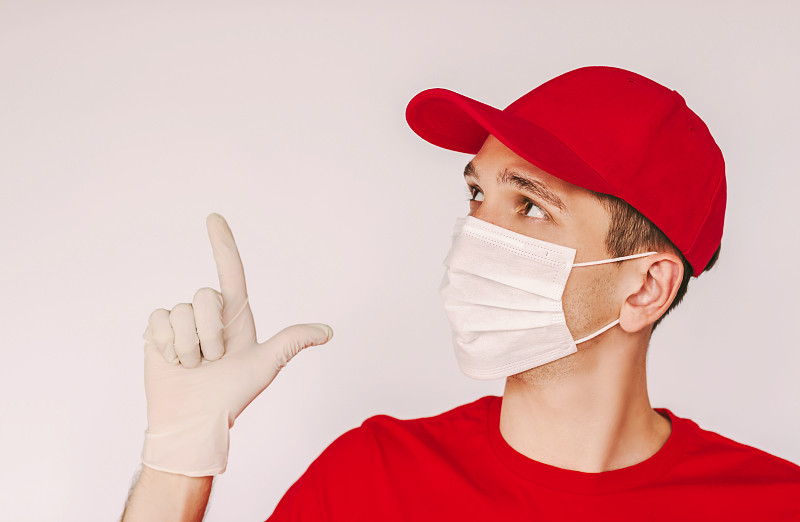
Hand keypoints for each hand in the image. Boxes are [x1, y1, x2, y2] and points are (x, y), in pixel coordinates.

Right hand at [140, 213, 332, 476]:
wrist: (196, 421)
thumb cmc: (232, 395)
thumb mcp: (267, 365)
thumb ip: (292, 341)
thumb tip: (329, 331)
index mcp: (235, 314)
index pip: (230, 270)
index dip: (223, 243)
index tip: (214, 217)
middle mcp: (208, 312)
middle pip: (205, 296)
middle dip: (210, 333)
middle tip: (214, 360)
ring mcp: (181, 321)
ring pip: (180, 311)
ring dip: (189, 346)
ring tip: (195, 365)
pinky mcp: (157, 331)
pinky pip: (158, 321)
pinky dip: (166, 346)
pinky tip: (174, 362)